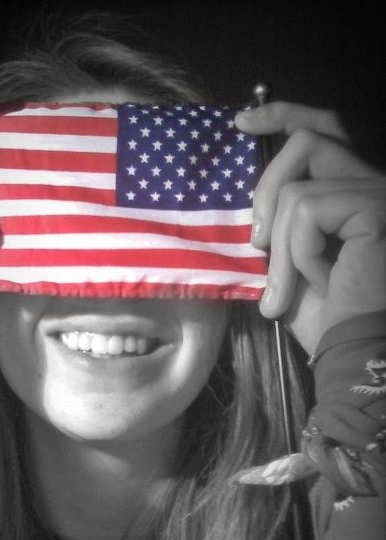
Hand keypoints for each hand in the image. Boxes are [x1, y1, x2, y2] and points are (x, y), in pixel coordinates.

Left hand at [235, 102, 385, 353]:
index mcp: (351, 191)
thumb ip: (277, 218)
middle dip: (267, 184)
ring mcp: (378, 193)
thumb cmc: (322, 316)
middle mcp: (371, 183)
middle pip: (311, 137)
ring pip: (299, 190)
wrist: (350, 352)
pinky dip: (300, 253)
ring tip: (285, 290)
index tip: (240, 122)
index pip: (323, 130)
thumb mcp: (286, 258)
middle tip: (255, 239)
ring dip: (280, 248)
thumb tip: (245, 193)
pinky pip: (308, 212)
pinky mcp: (377, 207)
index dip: (282, 114)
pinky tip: (323, 283)